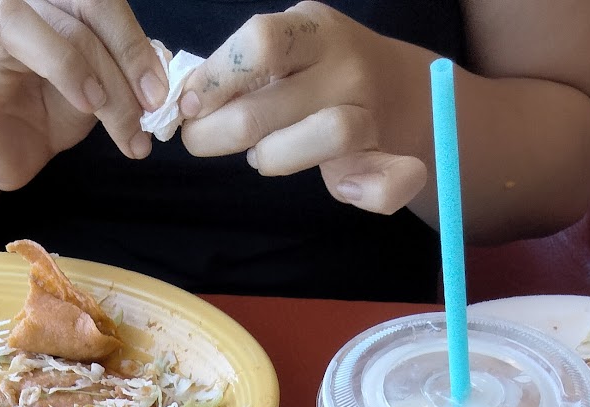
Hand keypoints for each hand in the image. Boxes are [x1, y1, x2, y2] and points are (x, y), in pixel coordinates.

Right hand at [0, 0, 167, 188]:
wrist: (13, 153)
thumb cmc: (53, 112)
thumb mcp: (101, 94)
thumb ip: (128, 72)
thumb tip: (165, 60)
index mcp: (62, 5)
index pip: (100, 5)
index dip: (134, 48)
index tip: (158, 97)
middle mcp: (23, 5)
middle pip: (70, 13)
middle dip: (113, 70)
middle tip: (138, 119)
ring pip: (16, 17)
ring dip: (63, 61)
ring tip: (89, 103)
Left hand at [178, 1, 429, 214]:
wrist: (401, 89)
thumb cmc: (317, 73)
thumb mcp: (285, 51)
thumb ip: (242, 70)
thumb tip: (188, 103)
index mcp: (313, 30)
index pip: (260, 42)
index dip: (215, 79)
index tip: (189, 106)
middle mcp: (345, 67)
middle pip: (268, 108)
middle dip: (218, 134)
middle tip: (201, 140)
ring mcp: (369, 112)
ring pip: (325, 137)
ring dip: (275, 157)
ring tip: (261, 155)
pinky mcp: (387, 158)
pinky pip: (388, 183)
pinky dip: (369, 192)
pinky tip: (346, 188)